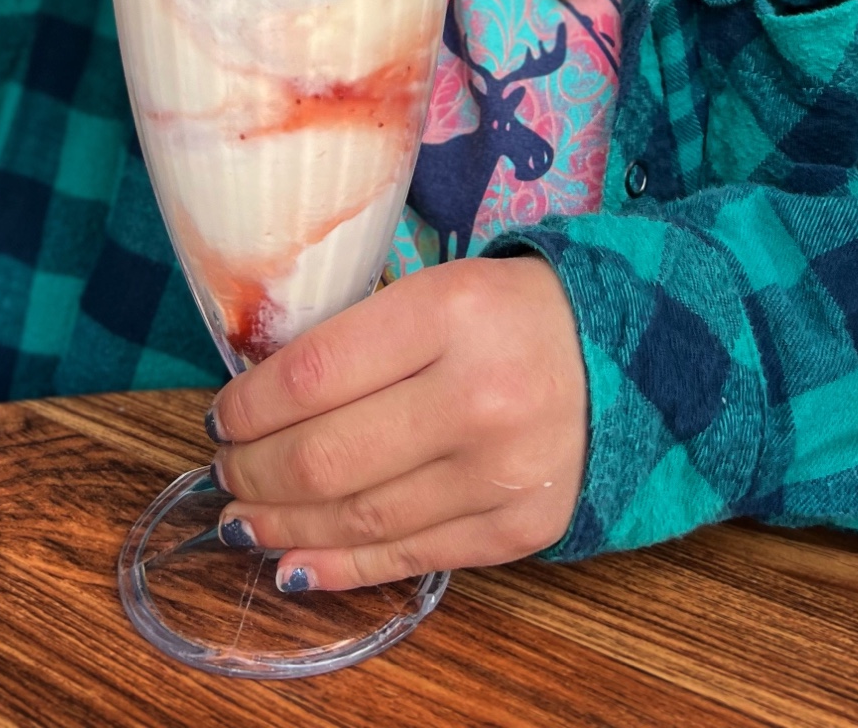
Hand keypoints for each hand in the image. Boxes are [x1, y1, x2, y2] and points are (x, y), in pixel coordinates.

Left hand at [207, 256, 586, 591]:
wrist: (635, 357)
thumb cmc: (514, 314)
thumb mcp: (440, 289)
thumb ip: (361, 338)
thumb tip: (260, 403)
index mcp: (449, 313)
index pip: (314, 374)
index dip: (250, 406)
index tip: (222, 416)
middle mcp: (477, 396)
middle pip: (327, 456)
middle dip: (254, 472)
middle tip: (225, 471)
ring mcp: (501, 472)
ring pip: (359, 517)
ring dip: (284, 525)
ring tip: (245, 519)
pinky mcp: (519, 529)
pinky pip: (409, 558)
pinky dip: (340, 568)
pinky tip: (296, 563)